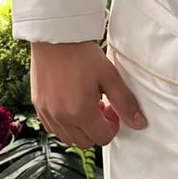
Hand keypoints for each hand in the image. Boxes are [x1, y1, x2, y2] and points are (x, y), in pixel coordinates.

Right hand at [30, 40, 147, 147]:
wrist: (55, 36)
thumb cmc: (82, 53)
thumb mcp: (109, 76)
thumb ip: (125, 103)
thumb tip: (140, 123)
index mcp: (80, 112)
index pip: (102, 138)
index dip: (112, 126)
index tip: (111, 108)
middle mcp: (61, 117)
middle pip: (85, 142)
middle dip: (96, 129)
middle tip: (100, 107)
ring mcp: (46, 112)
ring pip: (67, 138)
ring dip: (80, 129)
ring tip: (84, 105)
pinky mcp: (38, 105)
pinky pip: (52, 128)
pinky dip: (63, 124)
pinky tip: (69, 105)